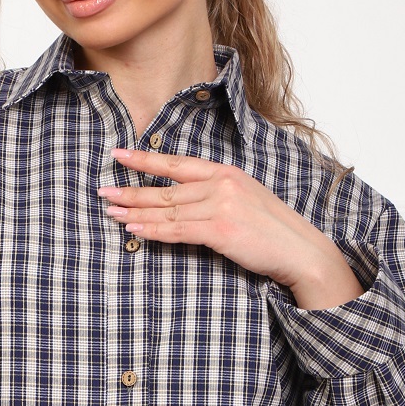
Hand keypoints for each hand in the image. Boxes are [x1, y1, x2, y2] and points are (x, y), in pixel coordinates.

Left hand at [100, 147, 363, 310]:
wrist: (300, 250)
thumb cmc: (273, 230)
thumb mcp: (245, 200)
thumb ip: (216, 194)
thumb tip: (183, 201)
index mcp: (226, 172)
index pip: (177, 163)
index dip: (146, 159)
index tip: (119, 155)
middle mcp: (221, 184)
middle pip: (166, 189)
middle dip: (131, 191)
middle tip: (104, 192)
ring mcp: (220, 206)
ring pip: (168, 210)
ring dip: (136, 213)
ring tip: (112, 213)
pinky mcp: (220, 231)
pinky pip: (178, 231)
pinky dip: (154, 231)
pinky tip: (135, 230)